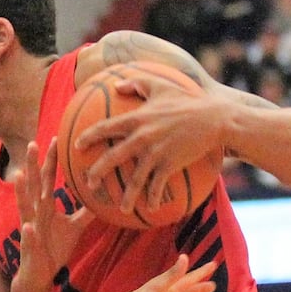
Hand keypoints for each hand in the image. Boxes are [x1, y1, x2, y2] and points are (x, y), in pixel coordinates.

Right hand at [11, 142, 91, 287]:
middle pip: (34, 185)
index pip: (47, 178)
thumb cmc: (54, 247)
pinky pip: (29, 238)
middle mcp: (35, 212)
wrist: (41, 273)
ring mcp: (30, 228)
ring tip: (19, 174)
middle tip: (32, 142)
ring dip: (21, 191)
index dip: (51, 159)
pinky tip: (28, 226)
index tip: (56, 139)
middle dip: (33, 164)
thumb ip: (85, 212)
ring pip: (24, 206)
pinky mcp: (30, 246)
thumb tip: (102, 198)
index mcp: (45, 206)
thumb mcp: (74, 227)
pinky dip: (28, 232)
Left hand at [77, 75, 226, 214]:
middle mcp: (142, 137)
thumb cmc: (187, 100)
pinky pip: (158, 185)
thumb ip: (136, 83)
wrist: (214, 118)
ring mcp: (156, 153)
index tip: (76, 146)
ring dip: (127, 196)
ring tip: (121, 209)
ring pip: (135, 179)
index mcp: (137, 118)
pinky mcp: (170, 164)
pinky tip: (150, 209)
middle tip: (88, 182)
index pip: (105, 128)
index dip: (89, 137)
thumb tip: (117, 84)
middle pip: (113, 158)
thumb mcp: (160, 85)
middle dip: (97, 172)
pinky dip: (153, 198)